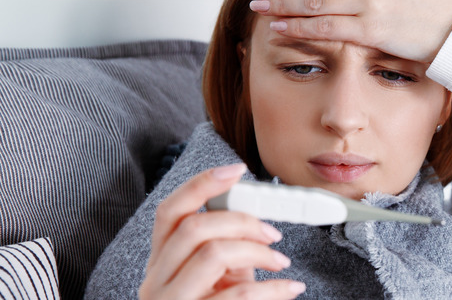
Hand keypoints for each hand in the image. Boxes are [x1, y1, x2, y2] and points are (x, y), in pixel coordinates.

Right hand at [139, 163, 305, 298]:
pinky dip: (273, 288)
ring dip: (257, 251)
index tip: (238, 169)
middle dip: (242, 220)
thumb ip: (226, 249)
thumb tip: (258, 215)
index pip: (169, 211)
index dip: (202, 184)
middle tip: (273, 234)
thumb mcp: (217, 279)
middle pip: (194, 227)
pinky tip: (290, 288)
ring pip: (212, 254)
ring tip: (281, 261)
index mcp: (160, 263)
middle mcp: (155, 282)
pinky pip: (237, 296)